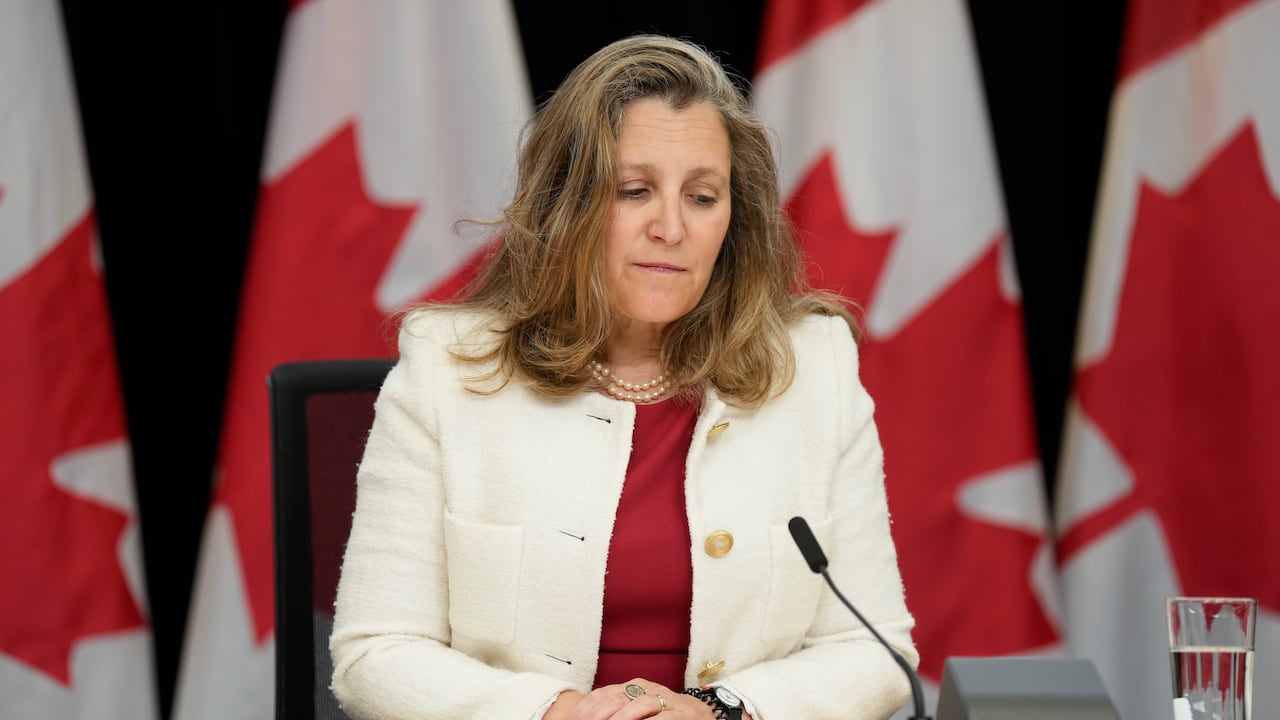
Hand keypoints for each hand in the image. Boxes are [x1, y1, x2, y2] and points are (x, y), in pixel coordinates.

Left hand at [564, 678, 717, 718]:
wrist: (702, 713)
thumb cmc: (664, 713)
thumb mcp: (637, 709)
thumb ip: (616, 710)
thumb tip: (586, 717)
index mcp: (632, 687)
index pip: (603, 695)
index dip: (586, 709)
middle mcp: (646, 689)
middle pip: (616, 699)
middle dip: (597, 715)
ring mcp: (665, 700)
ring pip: (639, 705)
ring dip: (622, 718)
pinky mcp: (682, 713)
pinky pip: (664, 717)